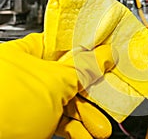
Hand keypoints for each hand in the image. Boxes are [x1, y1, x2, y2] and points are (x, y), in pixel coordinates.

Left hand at [0, 33, 114, 138]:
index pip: (64, 45)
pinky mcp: (34, 122)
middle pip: (71, 77)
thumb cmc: (5, 105)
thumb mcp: (55, 81)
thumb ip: (84, 68)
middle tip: (108, 96)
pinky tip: (86, 135)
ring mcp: (32, 99)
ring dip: (87, 116)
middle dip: (92, 92)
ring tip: (101, 128)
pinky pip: (60, 121)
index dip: (88, 50)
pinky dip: (76, 129)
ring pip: (68, 102)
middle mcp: (29, 75)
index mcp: (27, 54)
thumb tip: (104, 55)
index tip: (106, 56)